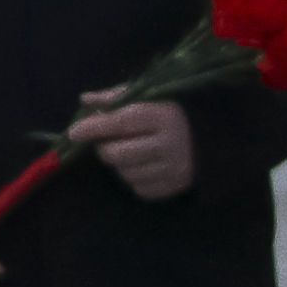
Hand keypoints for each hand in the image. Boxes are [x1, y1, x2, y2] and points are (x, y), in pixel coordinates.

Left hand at [67, 93, 193, 200]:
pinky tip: (144, 166)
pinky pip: (139, 189)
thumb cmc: (172, 113)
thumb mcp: (147, 97)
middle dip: (104, 149)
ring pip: (125, 174)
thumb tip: (85, 101)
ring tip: (130, 153)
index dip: (93, 128)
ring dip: (120, 165)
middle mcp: (170, 145)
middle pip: (117, 154)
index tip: (73, 133)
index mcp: (163, 116)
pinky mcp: (176, 187)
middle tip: (106, 142)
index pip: (120, 123)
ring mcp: (175, 169)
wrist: (213, 140)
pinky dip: (134, 178)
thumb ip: (115, 98)